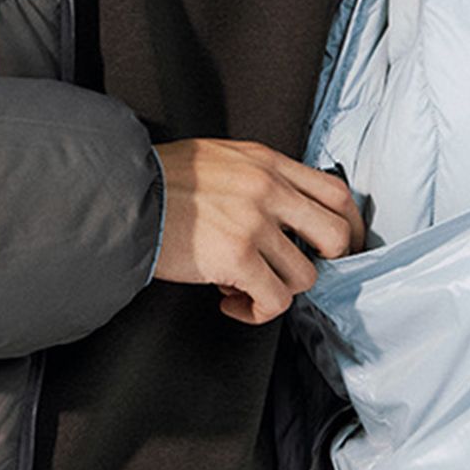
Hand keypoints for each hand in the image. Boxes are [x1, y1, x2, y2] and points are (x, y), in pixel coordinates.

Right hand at [151, 137, 365, 325]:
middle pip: (336, 234)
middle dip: (327, 264)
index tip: (344, 245)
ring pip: (304, 276)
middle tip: (304, 274)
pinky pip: (273, 301)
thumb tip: (282, 211)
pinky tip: (231, 302)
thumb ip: (257, 176)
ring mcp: (254, 223)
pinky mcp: (237, 257)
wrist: (121, 194)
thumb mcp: (220, 158)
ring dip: (279, 290)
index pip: (336, 191)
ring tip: (248, 287)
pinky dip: (256, 311)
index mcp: (266, 162)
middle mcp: (268, 188)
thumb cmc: (160, 180)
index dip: (349, 225)